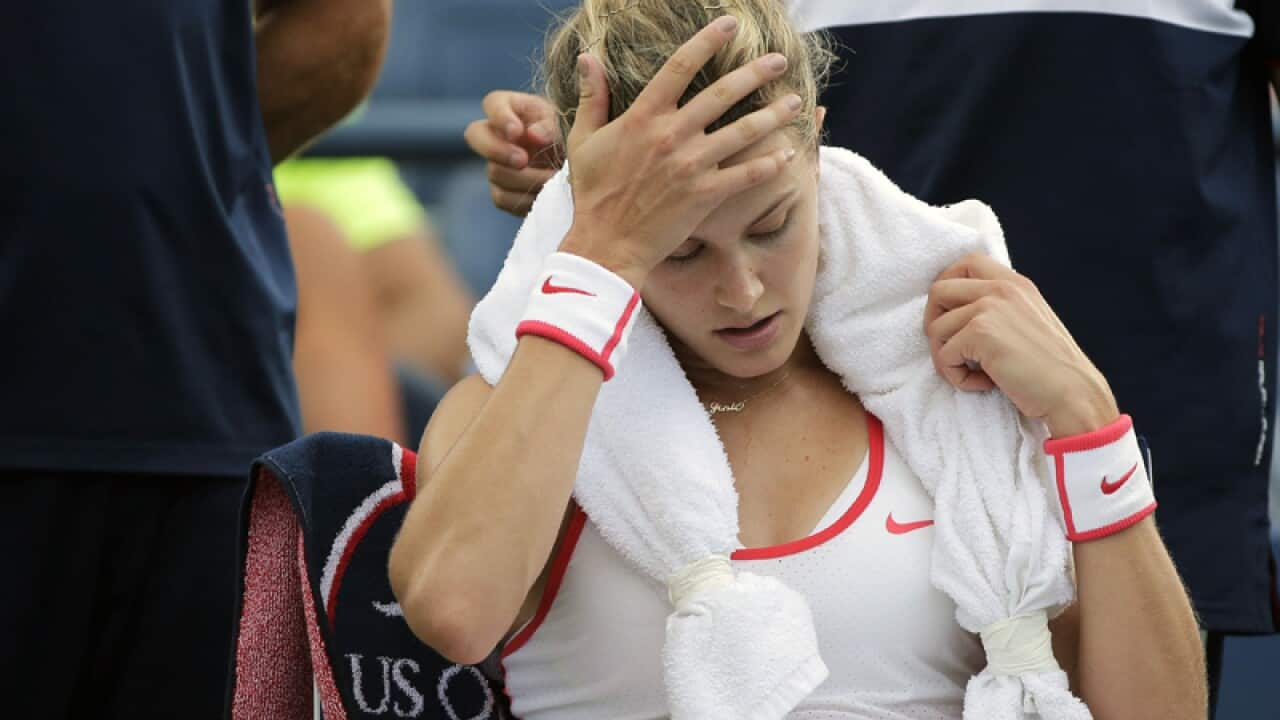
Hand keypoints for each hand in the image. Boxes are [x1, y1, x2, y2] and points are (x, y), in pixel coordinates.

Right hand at [464, 91, 562, 215]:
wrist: (581, 170)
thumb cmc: (571, 137)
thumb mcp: (565, 125)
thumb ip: (550, 126)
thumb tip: (532, 135)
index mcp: (513, 108)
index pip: (492, 103)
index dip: (500, 118)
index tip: (517, 132)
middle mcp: (498, 134)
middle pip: (475, 135)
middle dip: (497, 150)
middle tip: (522, 160)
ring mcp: (497, 163)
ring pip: (494, 172)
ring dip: (522, 179)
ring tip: (550, 180)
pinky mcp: (503, 190)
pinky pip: (502, 198)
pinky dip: (523, 199)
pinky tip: (544, 195)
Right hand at [558, 16, 802, 288]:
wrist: (606, 245)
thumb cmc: (593, 194)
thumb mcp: (583, 141)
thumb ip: (592, 97)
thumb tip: (588, 57)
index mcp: (643, 117)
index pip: (680, 66)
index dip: (707, 41)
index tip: (729, 24)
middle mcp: (672, 135)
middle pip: (723, 93)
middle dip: (756, 73)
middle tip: (780, 60)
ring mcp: (691, 165)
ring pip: (743, 131)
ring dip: (774, 114)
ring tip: (796, 102)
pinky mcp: (705, 195)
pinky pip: (746, 174)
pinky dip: (771, 164)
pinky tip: (789, 154)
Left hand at [922, 253, 1119, 436]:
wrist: (1073, 393)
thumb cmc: (1050, 368)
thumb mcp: (1028, 321)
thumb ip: (1000, 308)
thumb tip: (957, 313)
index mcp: (1015, 283)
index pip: (966, 263)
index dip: (947, 287)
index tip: (949, 316)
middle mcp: (1001, 288)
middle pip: (938, 290)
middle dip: (933, 323)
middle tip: (952, 350)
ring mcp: (989, 307)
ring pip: (935, 329)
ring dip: (947, 358)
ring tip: (977, 374)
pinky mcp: (980, 332)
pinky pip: (944, 356)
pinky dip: (957, 377)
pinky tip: (985, 384)